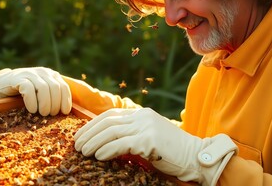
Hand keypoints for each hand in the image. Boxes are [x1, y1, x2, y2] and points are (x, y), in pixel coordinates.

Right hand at [0, 67, 71, 115]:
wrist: (3, 84)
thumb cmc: (26, 92)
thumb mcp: (42, 92)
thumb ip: (53, 96)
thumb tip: (67, 111)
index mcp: (51, 75)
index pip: (64, 87)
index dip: (65, 100)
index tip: (65, 112)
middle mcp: (42, 72)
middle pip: (55, 88)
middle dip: (55, 103)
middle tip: (50, 114)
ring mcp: (30, 73)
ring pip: (43, 88)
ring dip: (45, 103)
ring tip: (42, 113)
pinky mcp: (18, 78)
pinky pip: (28, 89)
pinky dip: (32, 101)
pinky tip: (31, 109)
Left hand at [74, 108, 236, 185]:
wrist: (195, 157)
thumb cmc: (171, 151)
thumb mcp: (149, 137)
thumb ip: (131, 134)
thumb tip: (106, 140)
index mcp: (141, 114)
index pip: (110, 115)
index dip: (93, 124)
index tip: (81, 134)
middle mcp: (142, 116)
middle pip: (108, 122)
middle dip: (89, 133)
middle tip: (77, 145)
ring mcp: (146, 127)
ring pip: (111, 132)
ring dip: (94, 142)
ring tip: (83, 151)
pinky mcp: (148, 140)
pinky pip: (121, 144)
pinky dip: (107, 150)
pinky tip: (98, 156)